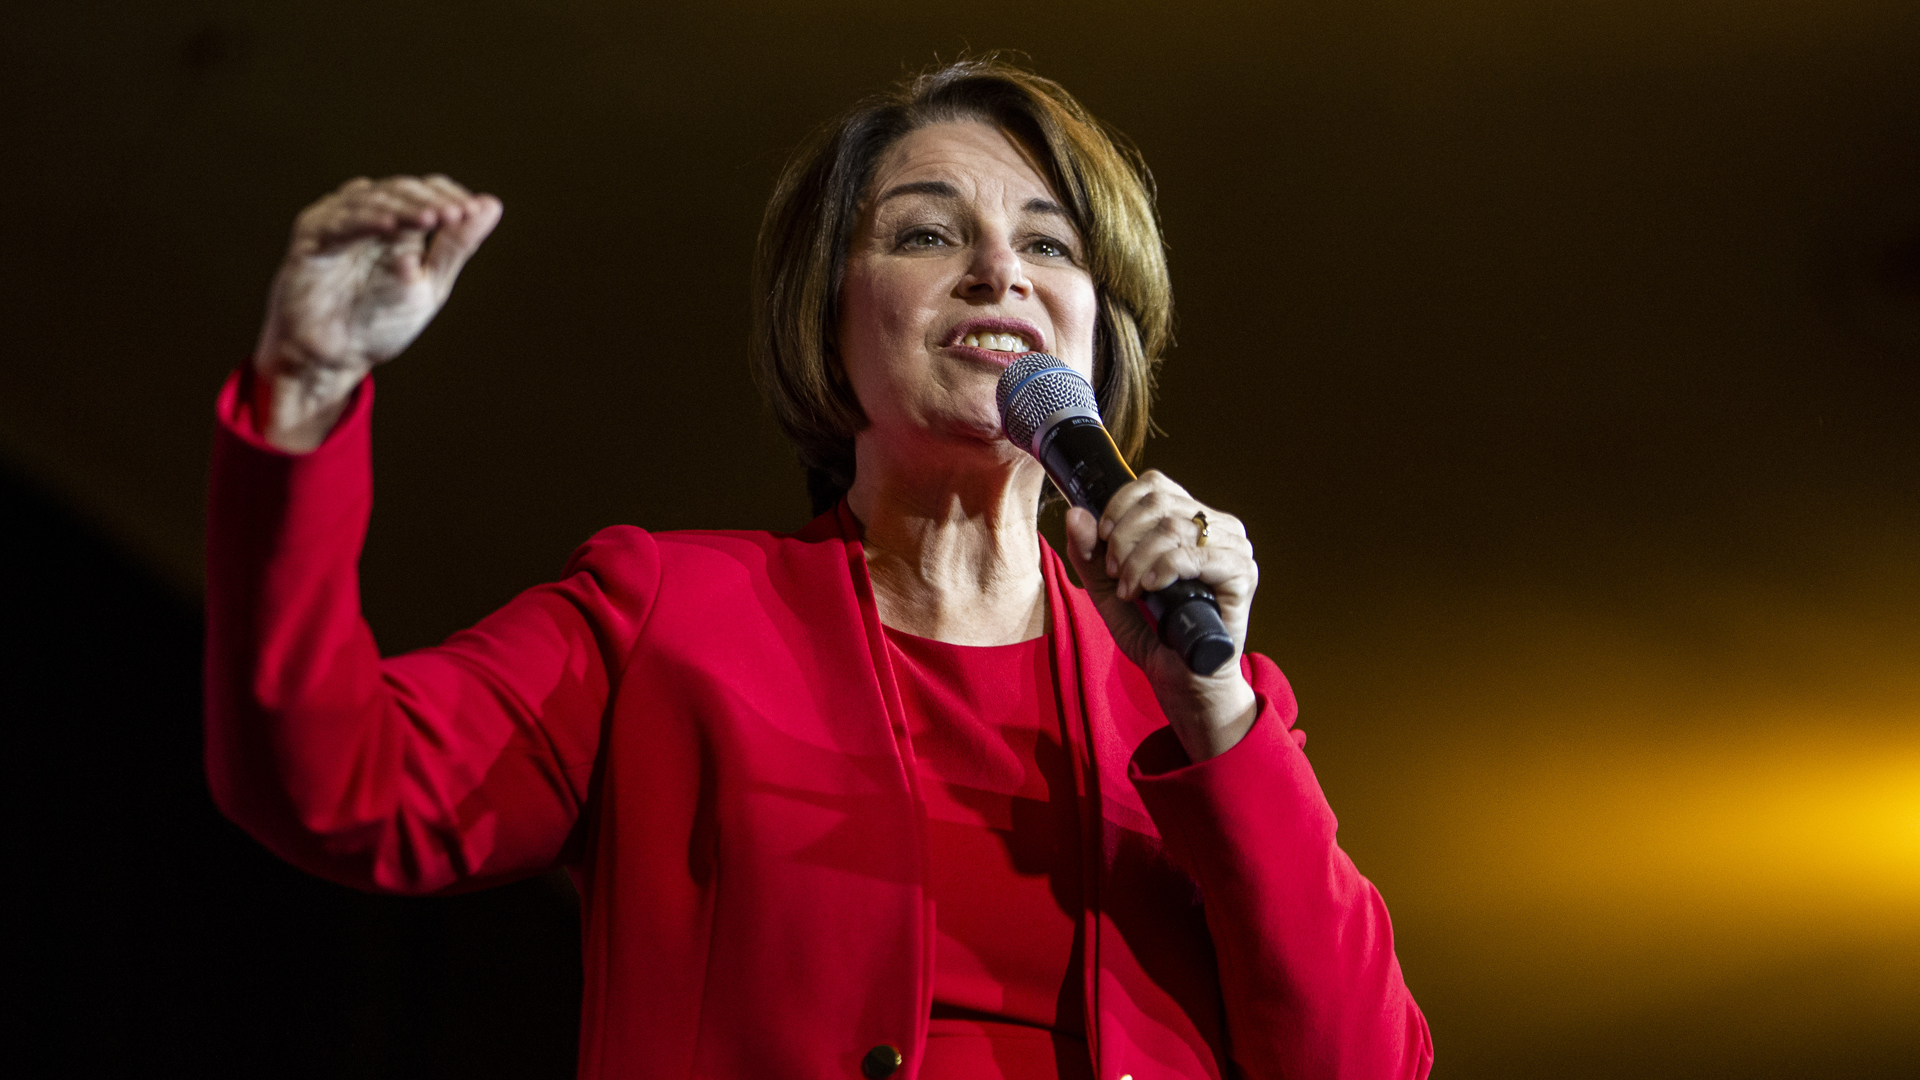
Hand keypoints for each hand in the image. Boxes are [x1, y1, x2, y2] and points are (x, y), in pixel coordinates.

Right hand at [252, 175, 502, 450]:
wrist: (336, 358)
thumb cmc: (380, 322)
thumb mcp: (430, 283)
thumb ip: (456, 246)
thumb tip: (492, 205)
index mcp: (398, 225)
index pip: (424, 192)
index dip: (449, 196)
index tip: (474, 210)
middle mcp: (367, 217)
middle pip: (400, 191)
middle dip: (431, 201)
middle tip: (457, 213)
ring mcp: (336, 222)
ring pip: (371, 199)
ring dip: (404, 206)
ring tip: (432, 218)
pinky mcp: (311, 237)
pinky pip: (339, 221)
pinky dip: (368, 220)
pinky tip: (393, 224)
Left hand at [1063, 471, 1259, 761]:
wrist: (1183, 681)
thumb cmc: (1154, 634)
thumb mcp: (1109, 591)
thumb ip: (1089, 555)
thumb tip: (1077, 513)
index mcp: (1190, 521)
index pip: (1153, 485)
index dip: (1119, 506)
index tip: (1103, 539)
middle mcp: (1217, 527)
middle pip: (1159, 503)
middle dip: (1123, 537)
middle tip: (1116, 573)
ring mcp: (1234, 548)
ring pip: (1174, 526)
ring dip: (1139, 558)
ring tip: (1131, 589)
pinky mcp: (1242, 575)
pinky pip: (1197, 555)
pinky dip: (1163, 569)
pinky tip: (1150, 589)